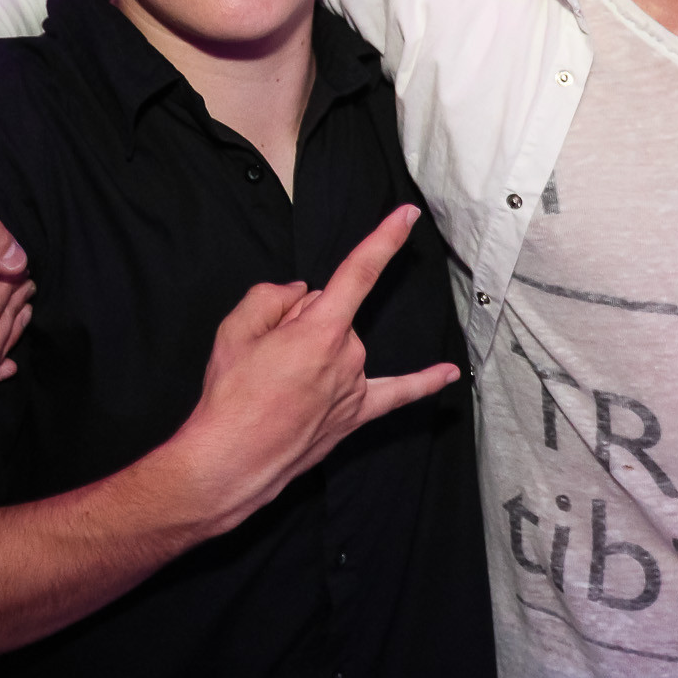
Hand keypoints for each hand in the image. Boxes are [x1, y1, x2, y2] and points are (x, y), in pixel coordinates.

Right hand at [170, 205, 459, 530]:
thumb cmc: (230, 400)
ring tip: (275, 385)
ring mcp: (355, 387)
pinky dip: (423, 382)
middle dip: (301, 324)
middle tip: (265, 357)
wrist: (229, 462)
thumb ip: (270, 297)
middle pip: (332, 315)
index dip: (385, 239)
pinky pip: (396, 393)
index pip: (359, 271)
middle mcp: (348, 355)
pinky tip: (448, 374)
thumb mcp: (234, 331)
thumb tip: (300, 293)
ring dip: (315, 354)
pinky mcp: (355, 414)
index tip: (408, 215)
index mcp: (321, 329)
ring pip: (343, 347)